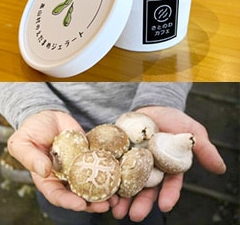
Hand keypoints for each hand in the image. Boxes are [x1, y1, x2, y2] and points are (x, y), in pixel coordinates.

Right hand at [6, 110, 110, 212]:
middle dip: (92, 204)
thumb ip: (30, 157)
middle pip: (78, 197)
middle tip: (104, 206)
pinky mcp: (92, 159)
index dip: (68, 202)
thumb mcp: (22, 142)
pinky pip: (104, 169)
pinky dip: (113, 176)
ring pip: (94, 187)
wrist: (49, 116)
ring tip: (116, 199)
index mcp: (47, 179)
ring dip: (105, 195)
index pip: (56, 195)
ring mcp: (80, 170)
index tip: (79, 204)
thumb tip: (44, 171)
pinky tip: (122, 179)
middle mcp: (65, 179)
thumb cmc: (31, 130)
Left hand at [109, 106, 226, 220]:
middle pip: (145, 190)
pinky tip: (101, 190)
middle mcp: (150, 170)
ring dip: (120, 199)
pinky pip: (110, 168)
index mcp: (169, 169)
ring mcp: (132, 164)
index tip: (164, 206)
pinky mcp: (116, 155)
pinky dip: (105, 179)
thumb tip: (221, 169)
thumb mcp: (192, 132)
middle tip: (133, 216)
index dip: (168, 195)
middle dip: (140, 204)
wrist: (151, 107)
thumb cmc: (174, 120)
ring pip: (126, 184)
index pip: (170, 185)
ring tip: (115, 210)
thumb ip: (203, 149)